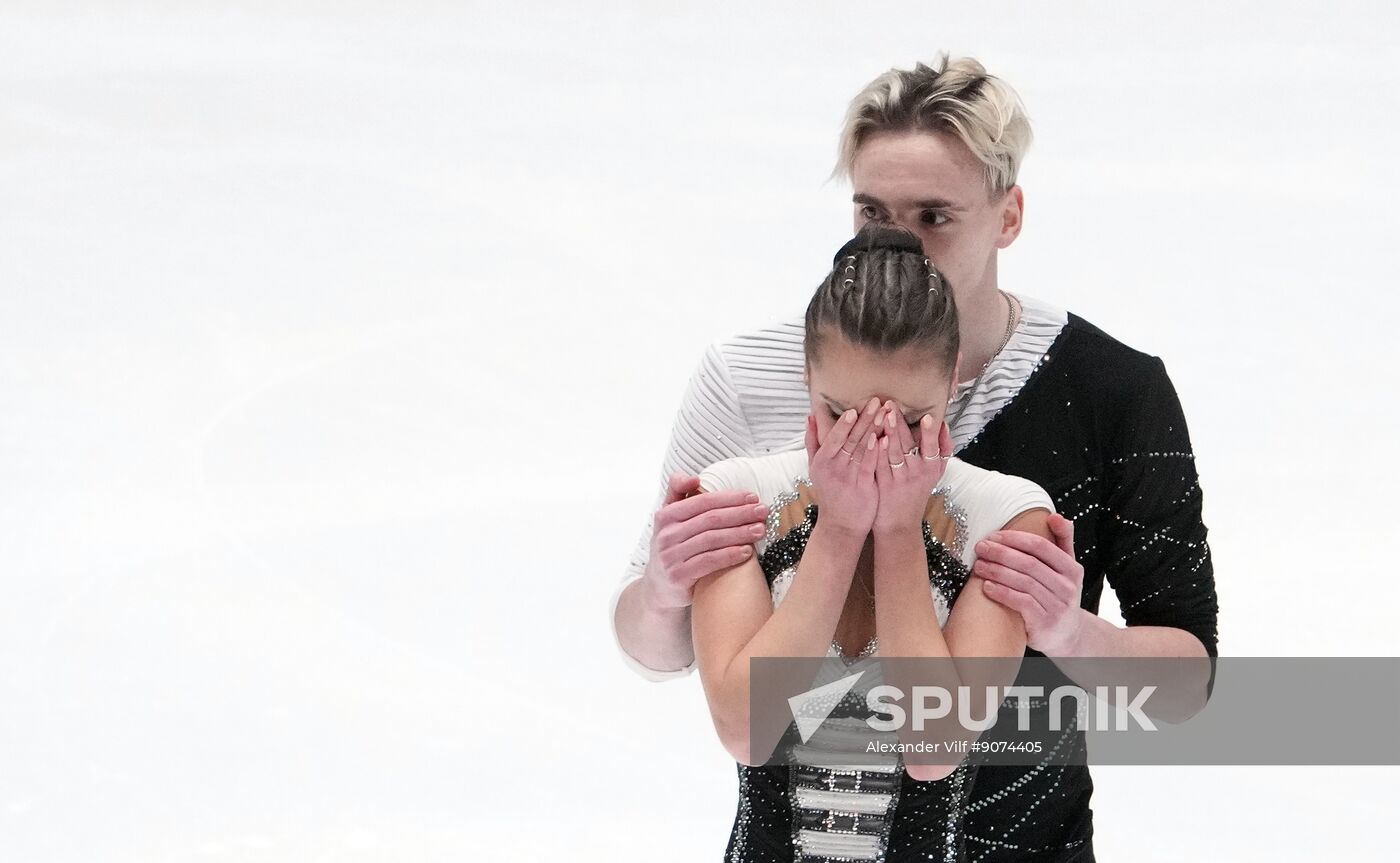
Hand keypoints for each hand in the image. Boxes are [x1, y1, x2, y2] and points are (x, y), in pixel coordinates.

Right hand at [643, 472, 769, 609]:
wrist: (659, 587)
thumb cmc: (673, 547)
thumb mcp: (669, 519)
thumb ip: (678, 493)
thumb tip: (694, 478)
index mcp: (665, 516)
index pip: (702, 501)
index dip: (729, 498)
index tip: (752, 496)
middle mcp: (665, 535)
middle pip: (710, 520)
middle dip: (740, 514)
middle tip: (763, 511)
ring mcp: (670, 556)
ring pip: (712, 540)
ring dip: (740, 533)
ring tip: (760, 530)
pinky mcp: (678, 577)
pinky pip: (709, 562)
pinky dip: (730, 555)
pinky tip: (747, 552)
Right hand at [805, 398, 881, 536]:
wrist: (840, 525)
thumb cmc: (830, 492)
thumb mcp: (815, 468)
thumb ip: (813, 442)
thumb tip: (810, 416)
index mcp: (821, 461)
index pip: (834, 438)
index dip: (844, 424)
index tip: (854, 408)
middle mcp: (833, 468)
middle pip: (850, 440)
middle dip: (864, 419)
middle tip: (876, 401)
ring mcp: (848, 478)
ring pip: (862, 449)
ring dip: (874, 430)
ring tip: (884, 413)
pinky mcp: (863, 486)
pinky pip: (870, 465)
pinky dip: (876, 451)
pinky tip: (884, 438)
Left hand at [872, 404, 951, 535]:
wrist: (900, 525)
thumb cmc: (917, 492)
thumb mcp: (935, 473)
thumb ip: (943, 449)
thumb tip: (944, 424)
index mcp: (932, 467)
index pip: (934, 448)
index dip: (931, 433)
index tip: (929, 417)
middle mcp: (918, 473)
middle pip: (910, 446)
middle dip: (901, 424)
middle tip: (892, 405)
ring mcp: (900, 480)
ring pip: (895, 453)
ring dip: (889, 433)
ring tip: (885, 415)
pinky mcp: (884, 485)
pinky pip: (881, 466)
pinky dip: (879, 452)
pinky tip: (874, 438)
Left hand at [975, 514, 1086, 655]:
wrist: (1068, 635)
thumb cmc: (1059, 596)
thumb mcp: (1067, 569)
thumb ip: (1062, 542)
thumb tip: (1055, 516)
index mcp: (1072, 569)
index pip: (1042, 546)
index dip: (1015, 538)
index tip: (994, 535)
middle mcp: (1067, 587)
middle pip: (1029, 564)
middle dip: (1001, 553)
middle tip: (981, 547)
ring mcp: (1057, 606)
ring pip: (1023, 582)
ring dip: (997, 571)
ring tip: (979, 565)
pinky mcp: (1044, 624)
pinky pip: (1021, 603)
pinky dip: (1002, 593)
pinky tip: (986, 587)